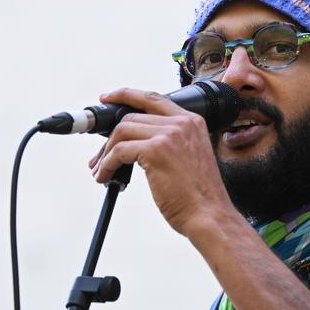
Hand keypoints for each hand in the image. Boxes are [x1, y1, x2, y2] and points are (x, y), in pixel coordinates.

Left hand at [88, 88, 233, 235]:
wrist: (209, 215)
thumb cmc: (199, 196)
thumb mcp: (190, 158)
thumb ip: (170, 142)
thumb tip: (136, 141)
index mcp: (192, 122)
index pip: (153, 98)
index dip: (126, 95)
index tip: (108, 98)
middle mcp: (182, 123)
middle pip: (131, 117)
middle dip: (110, 138)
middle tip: (100, 158)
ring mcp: (169, 135)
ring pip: (122, 131)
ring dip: (106, 153)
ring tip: (102, 170)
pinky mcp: (156, 150)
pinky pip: (119, 151)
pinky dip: (107, 164)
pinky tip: (106, 176)